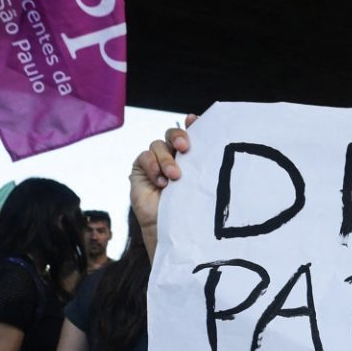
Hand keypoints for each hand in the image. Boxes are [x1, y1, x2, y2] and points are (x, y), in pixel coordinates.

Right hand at [129, 113, 197, 255]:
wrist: (172, 230)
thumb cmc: (192, 210)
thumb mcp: (202, 184)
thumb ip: (204, 163)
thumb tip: (210, 142)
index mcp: (192, 158)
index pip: (191, 134)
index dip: (193, 124)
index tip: (195, 120)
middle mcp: (174, 157)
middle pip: (173, 134)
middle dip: (178, 136)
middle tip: (185, 147)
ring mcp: (156, 162)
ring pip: (158, 144)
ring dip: (166, 159)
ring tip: (175, 177)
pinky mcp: (141, 170)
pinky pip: (144, 157)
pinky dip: (153, 167)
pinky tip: (161, 183)